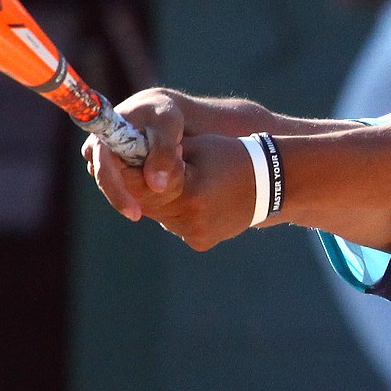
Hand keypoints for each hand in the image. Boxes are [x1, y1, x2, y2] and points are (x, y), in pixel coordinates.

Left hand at [81, 89, 258, 248]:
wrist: (272, 183)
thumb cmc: (232, 156)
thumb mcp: (196, 147)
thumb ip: (162, 155)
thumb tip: (130, 156)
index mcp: (189, 190)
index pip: (139, 185)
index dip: (125, 173)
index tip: (117, 160)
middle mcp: (190, 218)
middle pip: (146, 204)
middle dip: (139, 186)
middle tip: (137, 168)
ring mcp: (196, 234)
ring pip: (159, 216)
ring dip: (158, 200)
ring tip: (173, 181)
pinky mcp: (201, 242)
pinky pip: (175, 225)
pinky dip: (176, 212)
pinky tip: (194, 198)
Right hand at [82, 88, 186, 220]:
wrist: (158, 111)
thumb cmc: (162, 115)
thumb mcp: (168, 127)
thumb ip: (164, 153)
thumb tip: (156, 187)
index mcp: (104, 134)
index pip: (105, 170)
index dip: (118, 193)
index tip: (135, 214)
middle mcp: (95, 148)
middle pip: (108, 183)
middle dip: (130, 195)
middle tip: (150, 207)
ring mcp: (100, 159)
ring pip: (116, 185)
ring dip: (138, 188)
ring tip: (168, 171)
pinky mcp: (109, 167)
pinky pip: (122, 185)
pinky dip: (139, 186)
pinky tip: (158, 179)